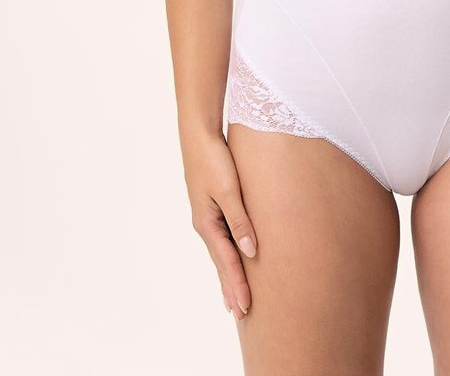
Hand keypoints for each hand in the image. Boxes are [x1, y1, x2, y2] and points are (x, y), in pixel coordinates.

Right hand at [181, 128, 257, 320]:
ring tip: (234, 297)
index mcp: (207, 223)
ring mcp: (207, 215)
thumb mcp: (230, 190)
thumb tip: (251, 252)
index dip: (237, 286)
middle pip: (221, 262)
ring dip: (228, 275)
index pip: (226, 262)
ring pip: (221, 252)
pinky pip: (222, 238)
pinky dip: (228, 255)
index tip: (246, 309)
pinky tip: (232, 259)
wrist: (199, 135)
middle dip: (231, 288)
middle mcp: (205, 224)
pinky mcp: (212, 205)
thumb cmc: (214, 160)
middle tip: (242, 314)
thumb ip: (240, 220)